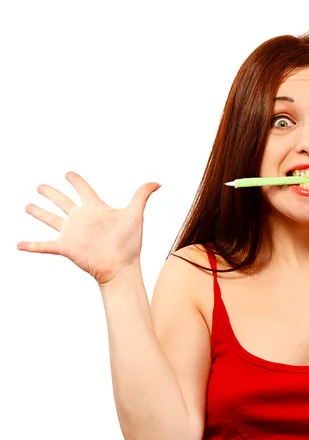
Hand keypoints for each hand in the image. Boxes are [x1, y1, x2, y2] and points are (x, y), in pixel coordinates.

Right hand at [18, 171, 160, 284]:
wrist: (121, 266)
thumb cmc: (130, 243)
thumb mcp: (135, 215)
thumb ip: (142, 196)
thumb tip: (158, 182)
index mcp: (96, 209)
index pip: (84, 190)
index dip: (76, 181)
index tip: (68, 173)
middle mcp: (82, 219)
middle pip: (63, 201)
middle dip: (51, 193)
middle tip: (40, 186)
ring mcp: (72, 233)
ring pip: (51, 219)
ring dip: (39, 212)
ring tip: (27, 205)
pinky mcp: (66, 247)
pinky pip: (44, 246)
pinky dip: (31, 245)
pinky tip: (18, 244)